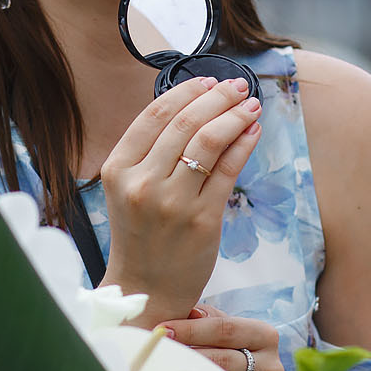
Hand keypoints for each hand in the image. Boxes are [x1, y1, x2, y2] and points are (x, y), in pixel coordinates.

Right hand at [99, 77, 262, 324]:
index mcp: (118, 169)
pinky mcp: (203, 220)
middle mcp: (142, 183)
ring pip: (209, 141)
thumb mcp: (129, 188)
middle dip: (217, 97)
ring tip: (250, 104)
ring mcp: (173, 203)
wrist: (146, 288)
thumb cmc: (141, 234)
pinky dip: (244, 144)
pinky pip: (228, 170)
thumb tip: (193, 105)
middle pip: (186, 123)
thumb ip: (151, 151)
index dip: (186, 92)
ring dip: (235, 115)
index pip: (154, 115)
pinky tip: (253, 131)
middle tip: (237, 85)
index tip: (208, 81)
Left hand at [160, 306, 284, 370]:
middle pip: (222, 358)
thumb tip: (189, 312)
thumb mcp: (228, 330)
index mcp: (264, 335)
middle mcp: (270, 364)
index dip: (191, 329)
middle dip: (187, 353)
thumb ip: (208, 318)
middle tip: (160, 351)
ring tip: (166, 369)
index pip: (224, 329)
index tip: (163, 330)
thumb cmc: (236, 351)